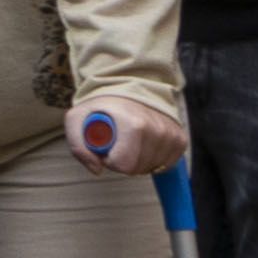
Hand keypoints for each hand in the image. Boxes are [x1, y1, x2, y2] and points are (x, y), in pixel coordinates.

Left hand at [73, 98, 190, 180]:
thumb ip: (78, 147)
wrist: (130, 87)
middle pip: (137, 169)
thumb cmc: (102, 106)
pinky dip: (152, 159)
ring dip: (138, 159)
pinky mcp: (180, 139)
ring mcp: (172, 135)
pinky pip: (165, 164)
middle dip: (123, 160)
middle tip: (117, 141)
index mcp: (134, 125)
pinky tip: (144, 143)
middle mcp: (158, 130)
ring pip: (151, 168)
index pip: (124, 164)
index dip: (109, 160)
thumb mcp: (76, 120)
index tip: (106, 146)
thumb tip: (97, 169)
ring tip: (130, 140)